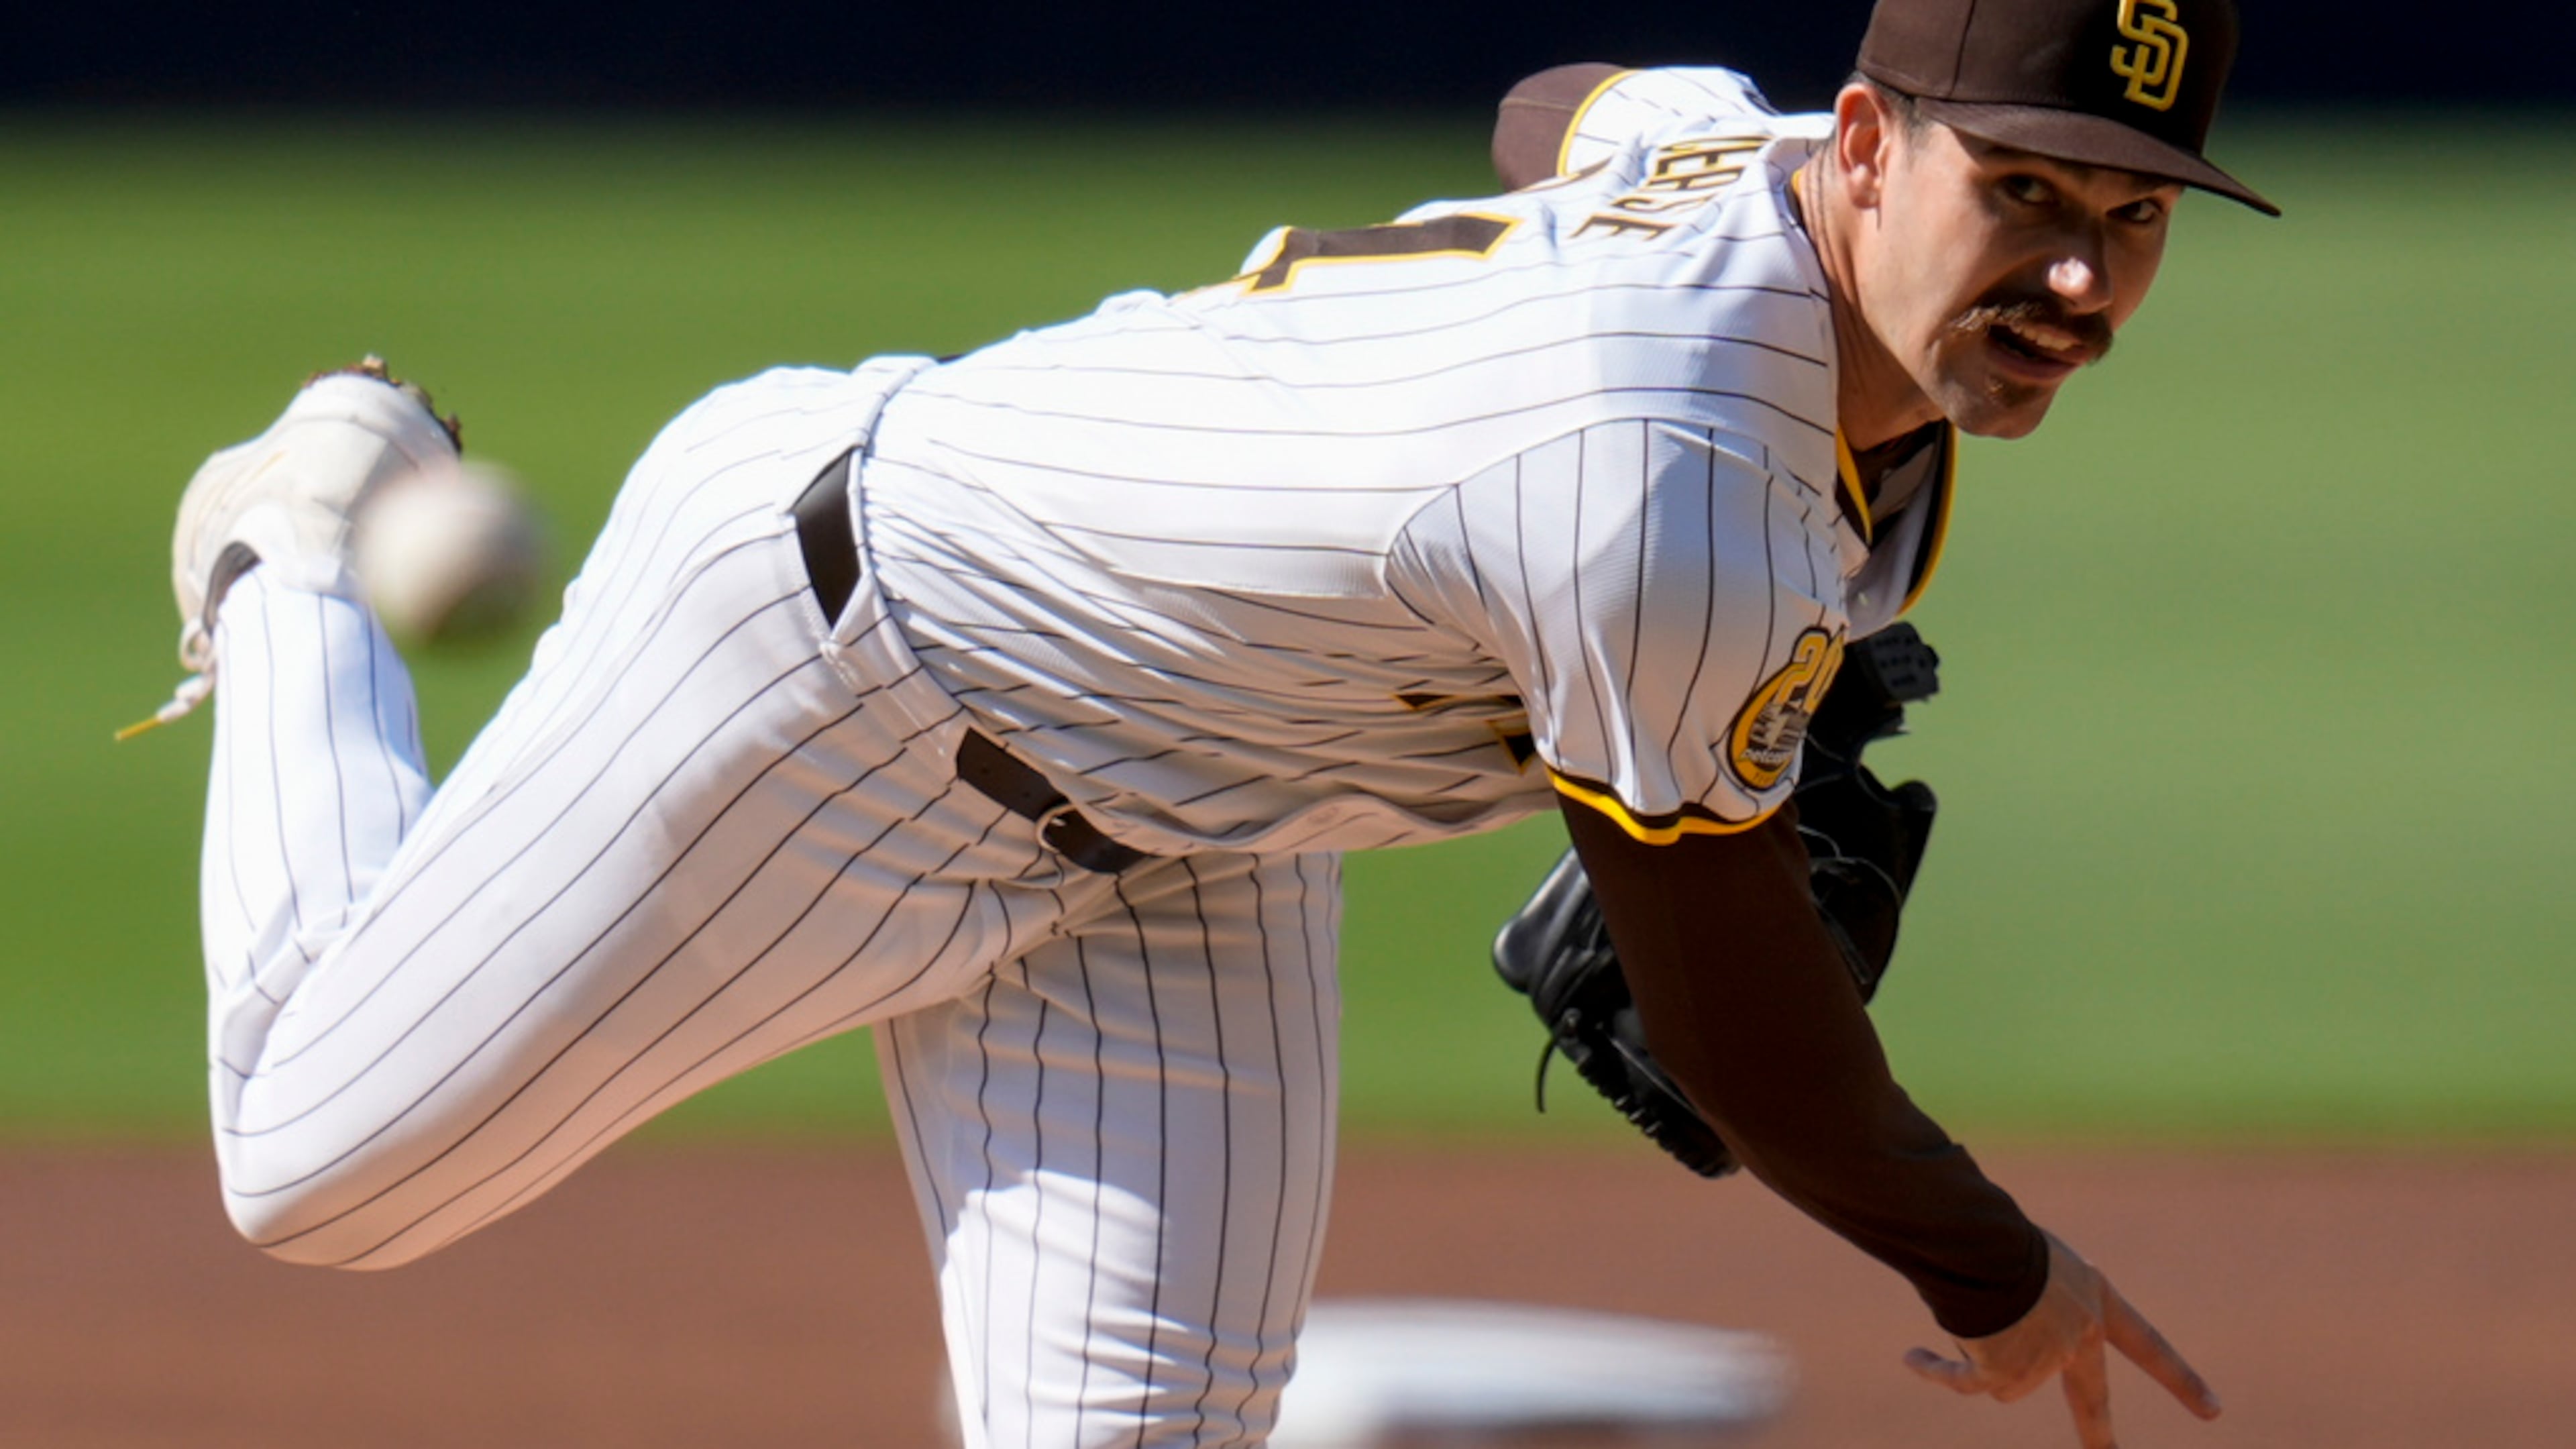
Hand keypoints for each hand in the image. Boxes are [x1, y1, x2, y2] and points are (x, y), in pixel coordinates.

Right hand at [1903, 1230, 2220, 1447]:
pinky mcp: (2001, 1377)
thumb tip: (2003, 1344)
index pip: (2149, 1347)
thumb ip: (2042, 1296)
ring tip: (1966, 1304)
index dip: (2181, 1380)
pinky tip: (1913, 1358)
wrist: (1982, 1244)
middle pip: (2090, 1398)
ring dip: (1980, 1350)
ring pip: (2005, 1379)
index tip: (2215, 1411)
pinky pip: (1962, 1383)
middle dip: (2099, 1433)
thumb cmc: (2001, 1232)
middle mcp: (2078, 1340)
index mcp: (2098, 1303)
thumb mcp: (2039, 1254)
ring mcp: (2042, 1364)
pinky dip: (1934, 1370)